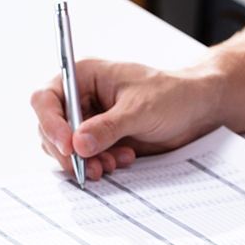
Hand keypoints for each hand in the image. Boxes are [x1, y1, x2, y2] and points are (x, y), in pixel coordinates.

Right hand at [30, 59, 222, 179]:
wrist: (197, 110)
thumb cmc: (172, 95)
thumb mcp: (140, 110)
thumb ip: (108, 127)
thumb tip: (78, 144)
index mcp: (84, 77)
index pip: (47, 99)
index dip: (51, 123)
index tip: (67, 145)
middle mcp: (81, 99)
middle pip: (51, 129)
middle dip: (68, 151)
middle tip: (87, 167)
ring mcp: (88, 122)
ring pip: (66, 148)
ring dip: (84, 161)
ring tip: (111, 165)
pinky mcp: (100, 141)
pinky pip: (85, 158)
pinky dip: (98, 164)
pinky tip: (122, 160)